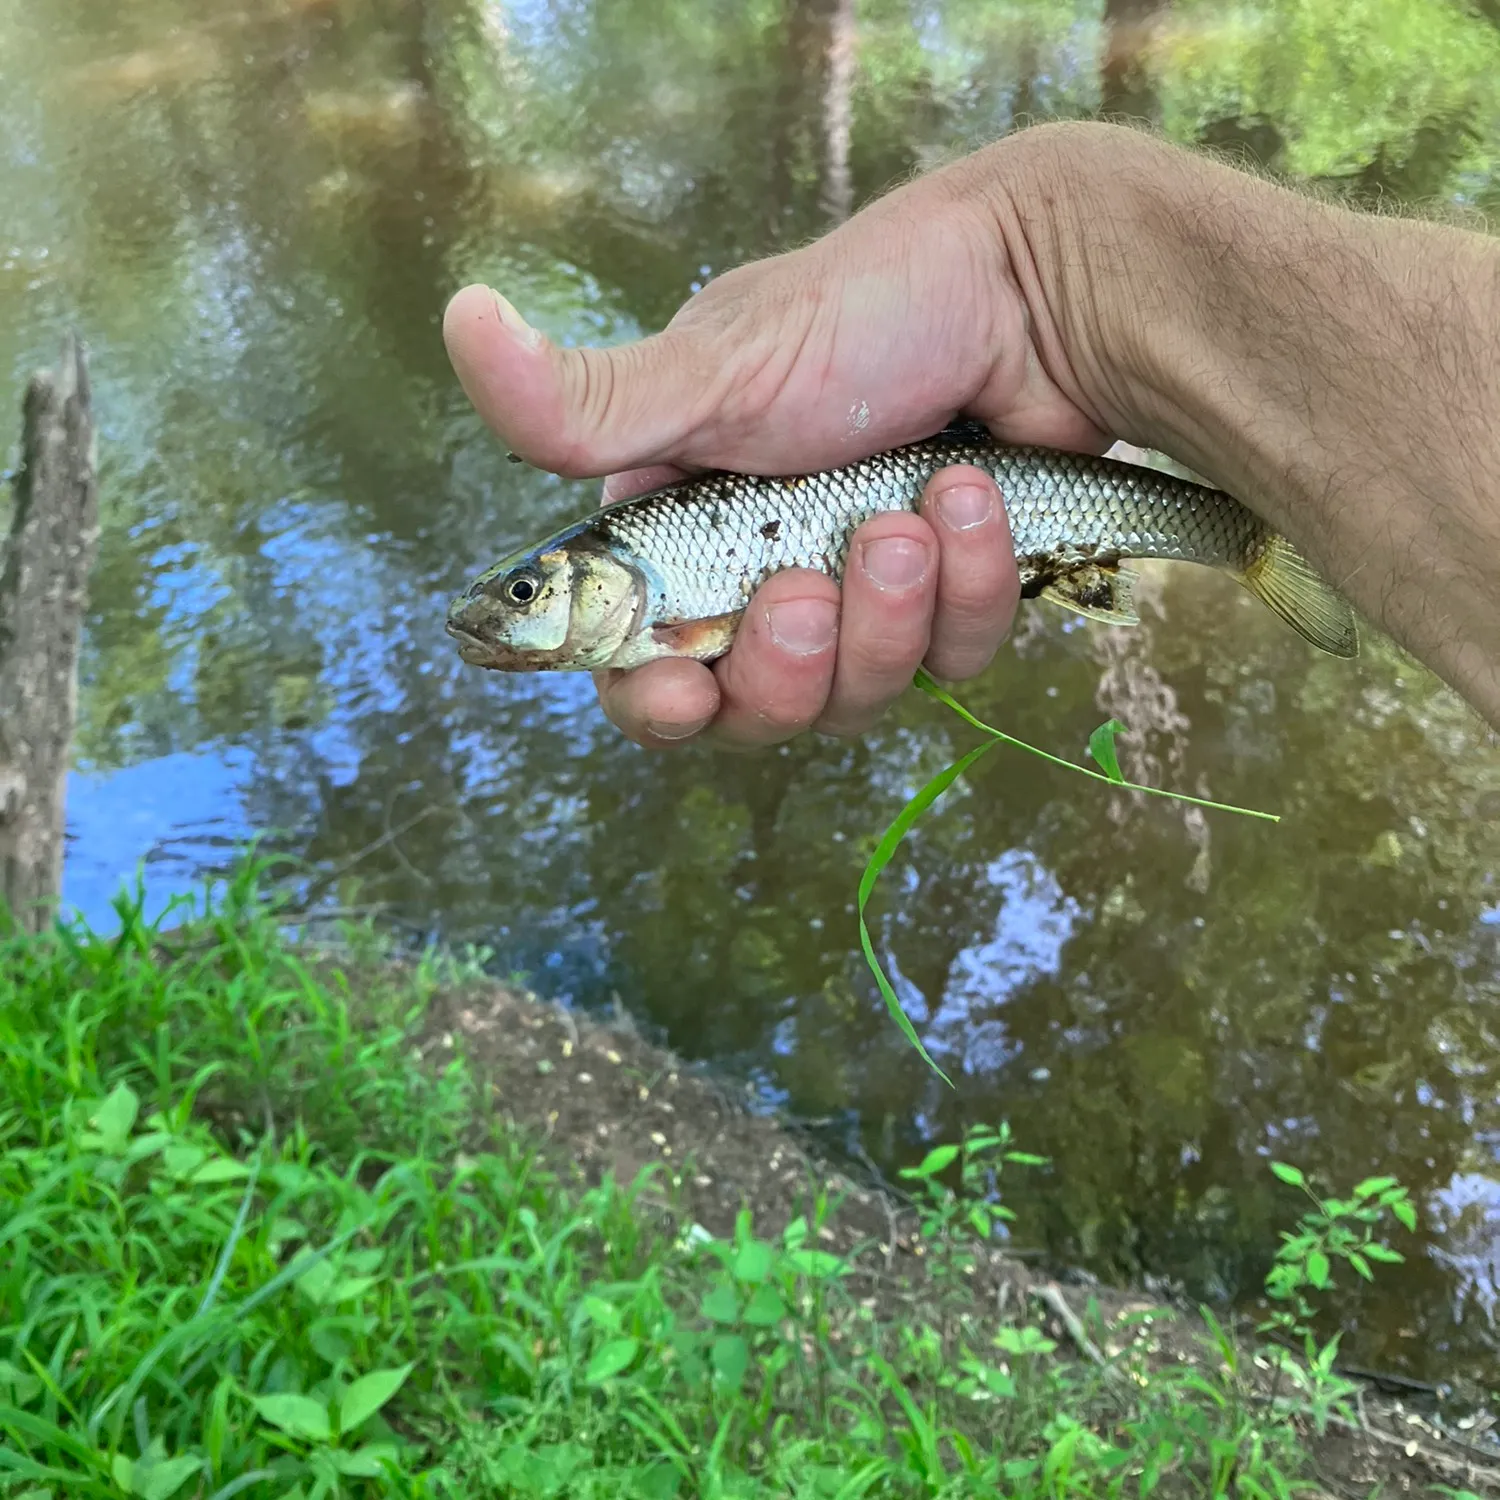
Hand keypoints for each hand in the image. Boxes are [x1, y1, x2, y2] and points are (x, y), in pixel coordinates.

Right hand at [443, 135, 1110, 746]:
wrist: (1038, 290)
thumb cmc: (867, 315)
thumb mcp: (716, 371)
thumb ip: (589, 403)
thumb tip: (457, 321)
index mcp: (688, 534)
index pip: (641, 663)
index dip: (652, 701)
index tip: (678, 694)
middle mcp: (768, 578)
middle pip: (750, 708)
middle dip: (783, 664)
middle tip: (808, 586)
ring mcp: (864, 602)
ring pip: (855, 696)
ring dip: (886, 613)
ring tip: (916, 514)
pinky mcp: (953, 610)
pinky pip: (953, 660)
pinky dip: (970, 585)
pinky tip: (978, 497)